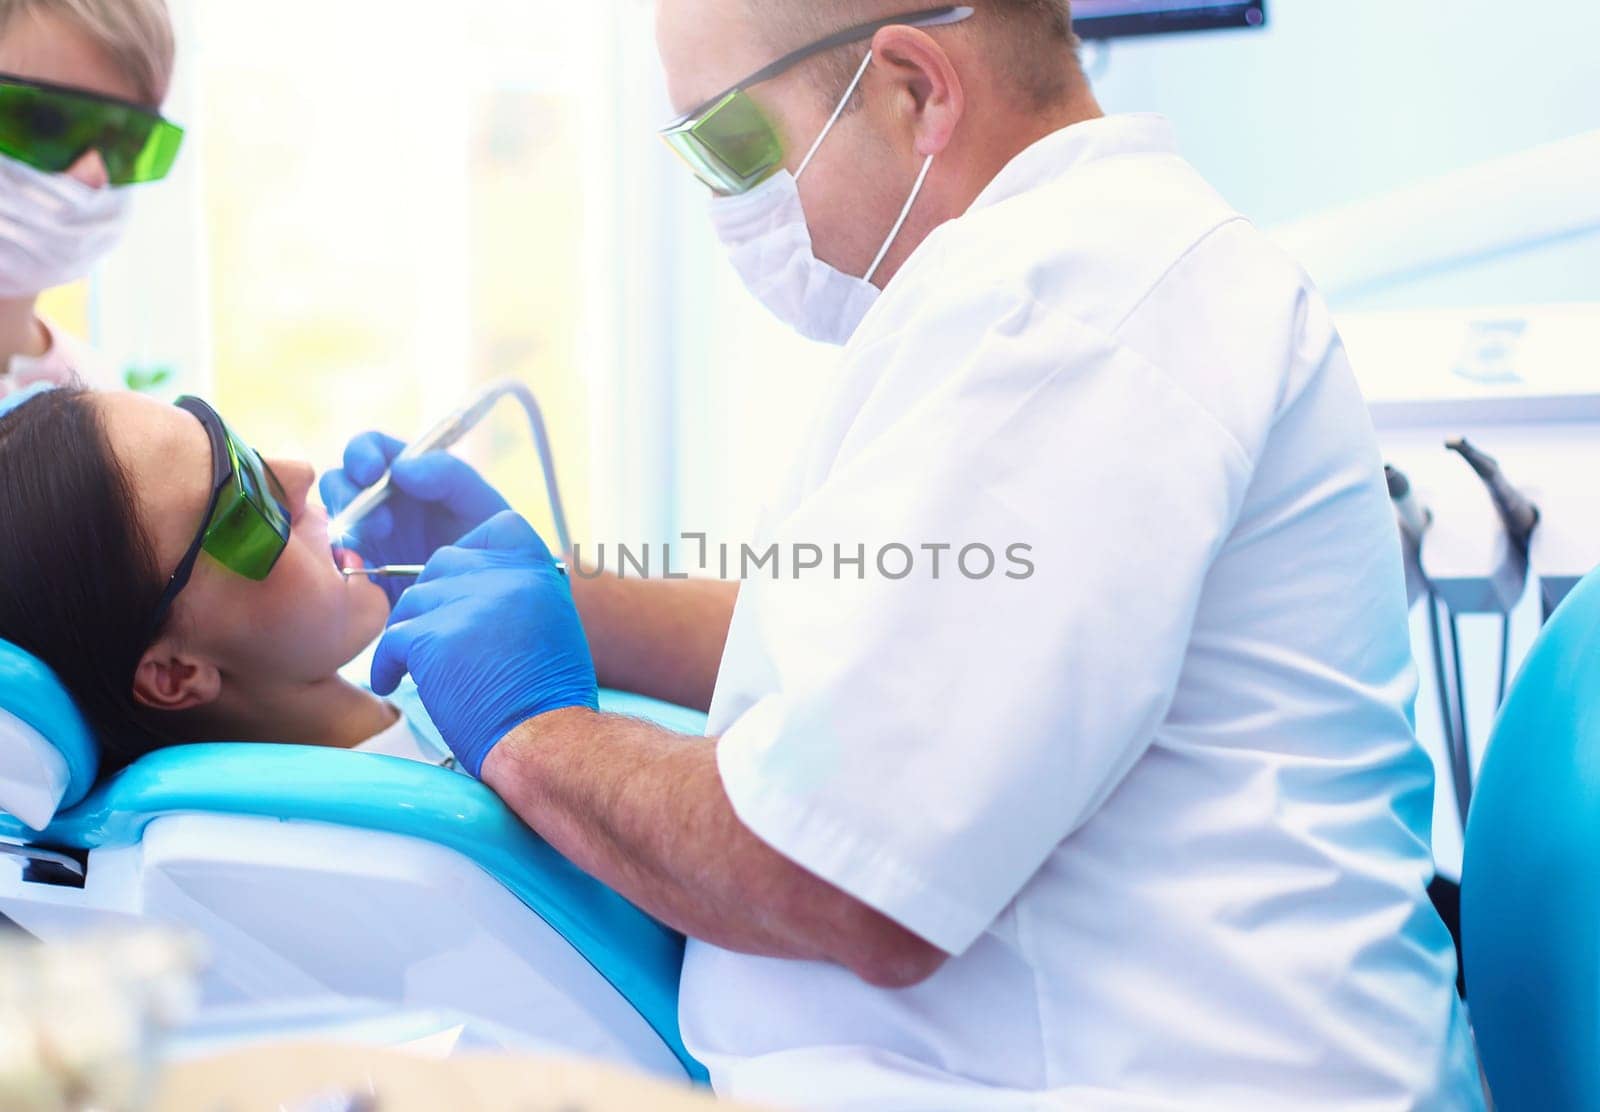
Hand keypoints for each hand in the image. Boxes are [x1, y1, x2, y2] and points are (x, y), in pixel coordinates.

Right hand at [320, 431, 509, 603]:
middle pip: (338, 481)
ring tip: (379, 550)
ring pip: (331, 519)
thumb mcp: (479, 504)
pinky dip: (336, 560)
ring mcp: (363, 535)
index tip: (374, 472)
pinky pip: (330, 559)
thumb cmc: (487, 542)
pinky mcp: (356, 570)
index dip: (363, 453)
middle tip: (381, 526)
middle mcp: (377, 500)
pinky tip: (363, 571)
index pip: (369, 447)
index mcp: (404, 475)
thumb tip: (401, 469)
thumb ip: (449, 475)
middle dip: (348, 495)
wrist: (483, 598)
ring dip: (346, 529)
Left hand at [372, 511, 597, 775]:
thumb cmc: (551, 695)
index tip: (473, 583)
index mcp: (537, 570)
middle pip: (445, 562)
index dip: (478, 551)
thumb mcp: (553, 623)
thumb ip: (520, 594)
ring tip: (417, 665)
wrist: (546, 737)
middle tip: (440, 634)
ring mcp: (465, 602)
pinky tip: (393, 681)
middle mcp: (502, 576)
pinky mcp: (431, 637)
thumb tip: (484, 592)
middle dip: (438, 597)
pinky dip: (388, 663)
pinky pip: (391, 640)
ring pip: (413, 601)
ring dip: (413, 632)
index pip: (499, 526)